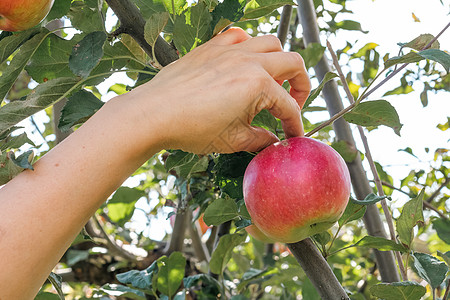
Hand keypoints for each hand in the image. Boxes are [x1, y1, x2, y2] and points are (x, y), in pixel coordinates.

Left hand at [133, 27, 310, 153]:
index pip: (288, 106)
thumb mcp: (233, 140)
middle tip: (292, 104)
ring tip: (272, 81)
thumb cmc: (191, 127)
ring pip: (270, 43)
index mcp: (257, 84)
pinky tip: (245, 61)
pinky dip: (249, 45)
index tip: (291, 135)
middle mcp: (248, 61)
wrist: (153, 114)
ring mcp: (229, 50)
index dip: (294, 124)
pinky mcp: (211, 47)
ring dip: (279, 61)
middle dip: (301, 85)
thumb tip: (271, 141)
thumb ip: (260, 139)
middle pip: (293, 63)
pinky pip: (238, 35)